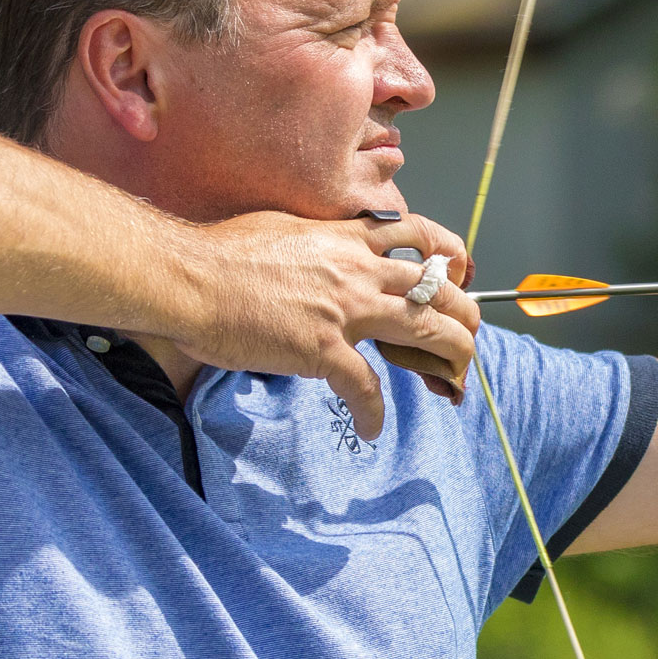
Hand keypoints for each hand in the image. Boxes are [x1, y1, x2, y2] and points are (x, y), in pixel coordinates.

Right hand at [172, 209, 480, 438]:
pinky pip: (367, 388)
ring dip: (453, 358)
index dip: (450, 254)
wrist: (189, 278)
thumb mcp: (282, 229)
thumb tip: (315, 250)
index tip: (459, 273)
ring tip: (455, 382)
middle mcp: (359, 271)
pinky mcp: (324, 349)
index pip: (420, 236)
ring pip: (429, 331)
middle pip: (440, 288)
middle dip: (466, 315)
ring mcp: (347, 310)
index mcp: (348, 240)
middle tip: (468, 338)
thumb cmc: (219, 253)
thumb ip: (314, 243)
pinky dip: (375, 413)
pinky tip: (372, 429)